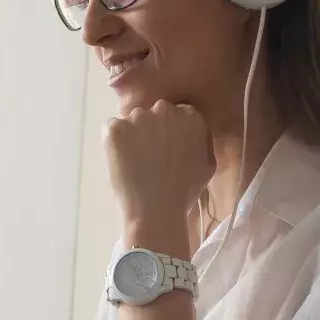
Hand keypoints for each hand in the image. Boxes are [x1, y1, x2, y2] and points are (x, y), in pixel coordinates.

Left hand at [105, 100, 211, 247]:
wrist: (157, 210)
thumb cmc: (185, 192)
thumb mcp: (208, 164)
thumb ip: (200, 140)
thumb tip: (192, 132)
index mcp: (189, 115)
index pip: (176, 113)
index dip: (170, 131)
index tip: (166, 148)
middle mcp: (164, 109)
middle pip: (153, 113)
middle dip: (151, 129)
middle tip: (150, 156)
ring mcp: (137, 117)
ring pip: (131, 121)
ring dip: (132, 135)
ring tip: (135, 163)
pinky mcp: (115, 128)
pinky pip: (111, 129)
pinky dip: (113, 143)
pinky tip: (122, 162)